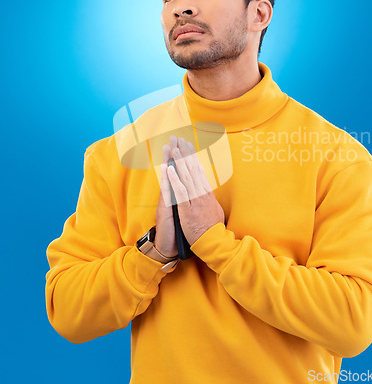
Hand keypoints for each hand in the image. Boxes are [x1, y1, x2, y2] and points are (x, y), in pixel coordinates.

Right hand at [154, 140, 178, 257]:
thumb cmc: (179, 230)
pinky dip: (166, 180)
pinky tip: (166, 169)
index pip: (180, 173)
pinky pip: (166, 192)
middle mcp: (170, 195)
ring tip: (169, 146)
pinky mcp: (164, 209)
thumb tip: (196, 190)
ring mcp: (166, 201)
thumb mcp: (187, 212)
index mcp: (177, 195)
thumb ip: (188, 200)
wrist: (168, 247)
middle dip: (175, 154)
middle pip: (172, 171)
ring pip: (167, 178)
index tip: (184, 144)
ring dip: (168, 161)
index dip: (182, 158)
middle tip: (175, 137)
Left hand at [166, 136, 224, 245]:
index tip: (187, 145)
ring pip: (186, 176)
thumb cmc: (212, 228)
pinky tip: (169, 169)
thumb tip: (207, 189)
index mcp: (206, 192)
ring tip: (174, 148)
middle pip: (192, 169)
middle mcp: (202, 193)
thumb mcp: (214, 209)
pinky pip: (180, 191)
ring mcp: (195, 200)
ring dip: (179, 161)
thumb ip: (209, 198)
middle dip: (185, 153)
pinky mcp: (188, 209)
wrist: (214, 242)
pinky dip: (175, 179)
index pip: (198, 170)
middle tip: (179, 139)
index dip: (192, 156)